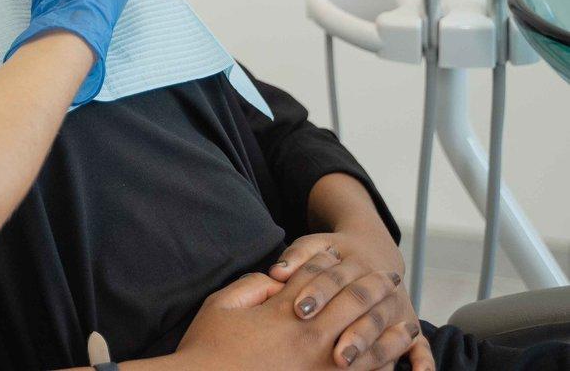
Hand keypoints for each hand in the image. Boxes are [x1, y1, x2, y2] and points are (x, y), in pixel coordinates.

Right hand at [171, 266, 416, 370]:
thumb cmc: (208, 347)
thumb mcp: (221, 306)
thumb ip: (251, 287)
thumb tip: (277, 280)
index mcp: (284, 312)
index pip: (317, 278)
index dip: (331, 262)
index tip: (343, 255)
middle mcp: (309, 337)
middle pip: (352, 304)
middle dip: (373, 288)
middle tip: (390, 278)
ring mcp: (321, 368)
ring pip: (369, 344)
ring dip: (390, 329)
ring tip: (407, 322)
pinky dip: (383, 367)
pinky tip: (393, 362)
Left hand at [270, 232, 432, 369]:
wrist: (372, 250)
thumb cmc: (333, 254)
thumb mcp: (314, 245)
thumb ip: (297, 257)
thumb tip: (277, 272)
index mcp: (355, 263)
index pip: (335, 278)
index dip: (318, 293)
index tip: (300, 310)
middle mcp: (381, 285)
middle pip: (365, 307)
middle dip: (351, 331)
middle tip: (336, 354)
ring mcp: (397, 306)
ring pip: (386, 326)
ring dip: (372, 347)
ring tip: (349, 363)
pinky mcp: (409, 324)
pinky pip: (420, 345)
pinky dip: (422, 360)